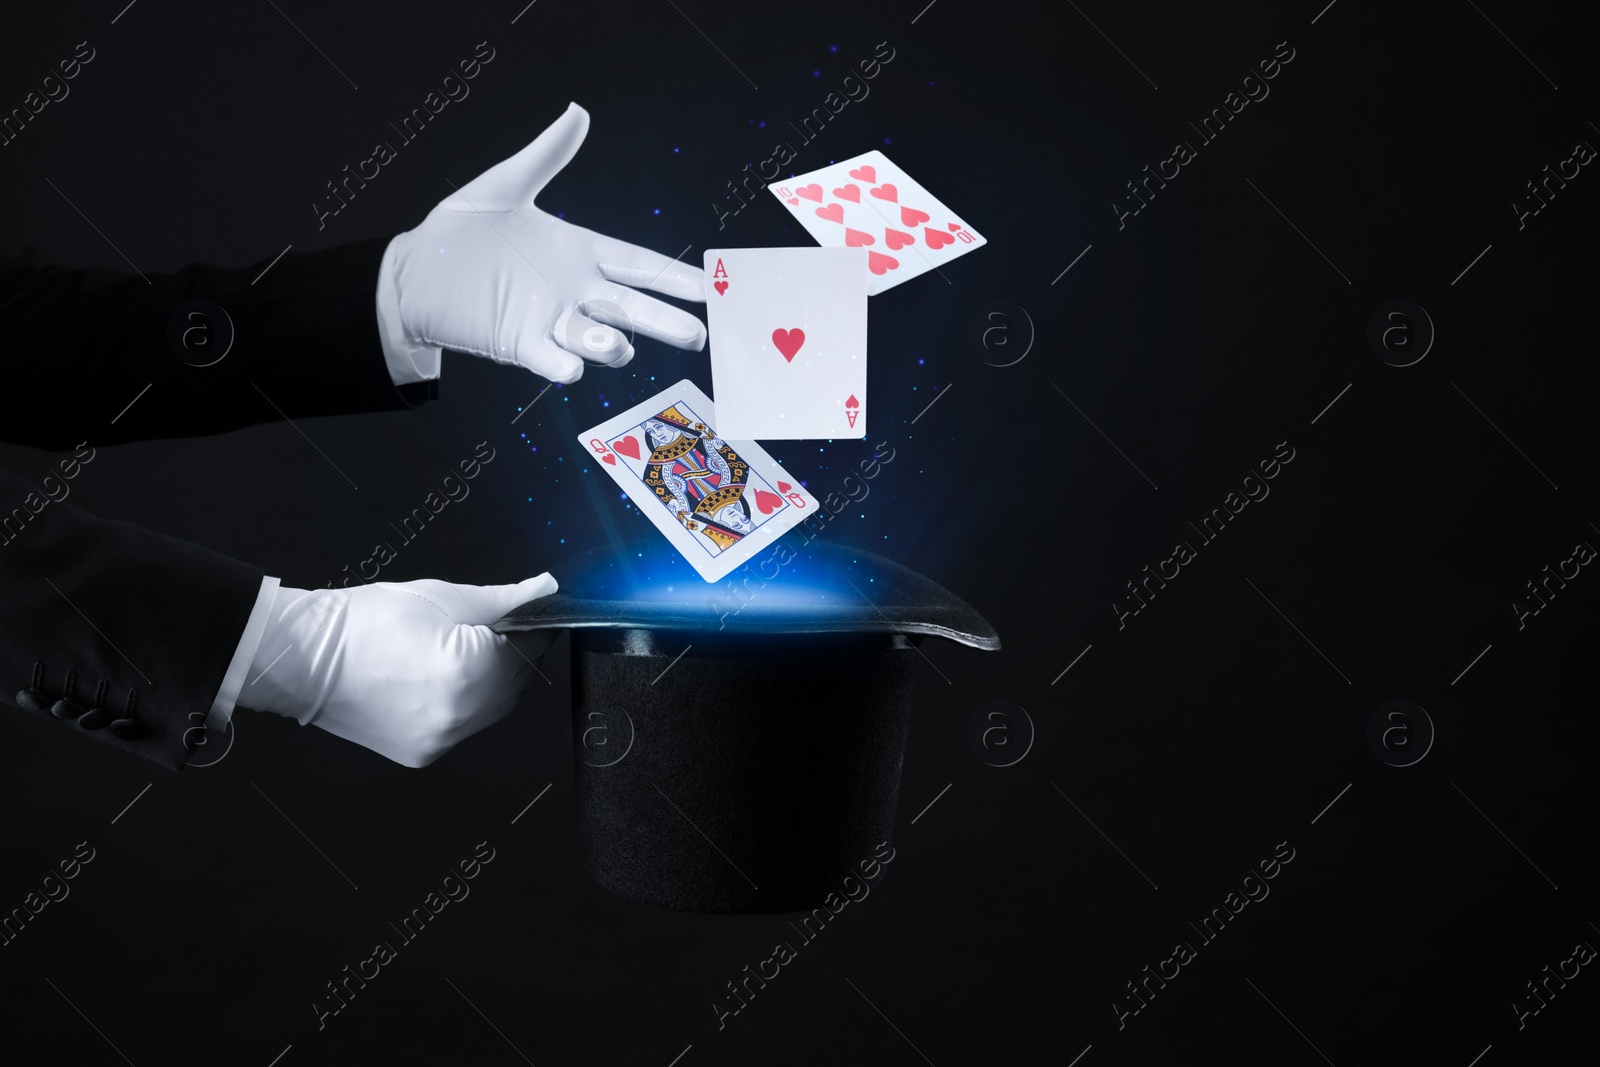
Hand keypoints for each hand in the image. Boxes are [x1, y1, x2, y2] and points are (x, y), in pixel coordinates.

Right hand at [240, 574, 556, 766]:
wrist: (303, 658)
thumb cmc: (363, 622)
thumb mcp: (441, 597)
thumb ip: (502, 600)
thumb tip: (544, 589)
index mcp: (469, 673)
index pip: (530, 649)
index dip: (535, 627)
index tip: (532, 612)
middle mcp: (461, 717)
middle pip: (516, 684)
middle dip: (515, 654)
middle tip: (496, 627)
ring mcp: (442, 741)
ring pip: (494, 709)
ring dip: (494, 681)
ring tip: (464, 650)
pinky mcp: (424, 753)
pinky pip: (465, 726)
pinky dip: (467, 703)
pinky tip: (445, 678)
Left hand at [376, 102, 706, 384]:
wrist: (415, 271)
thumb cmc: (462, 230)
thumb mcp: (505, 184)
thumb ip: (546, 154)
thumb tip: (577, 113)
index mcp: (579, 251)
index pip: (640, 264)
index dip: (675, 277)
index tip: (710, 287)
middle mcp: (574, 290)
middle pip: (633, 309)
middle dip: (666, 322)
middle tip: (699, 336)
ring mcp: (550, 320)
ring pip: (599, 339)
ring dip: (613, 345)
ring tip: (620, 345)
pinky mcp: (520, 342)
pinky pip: (551, 358)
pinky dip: (564, 365)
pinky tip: (572, 366)